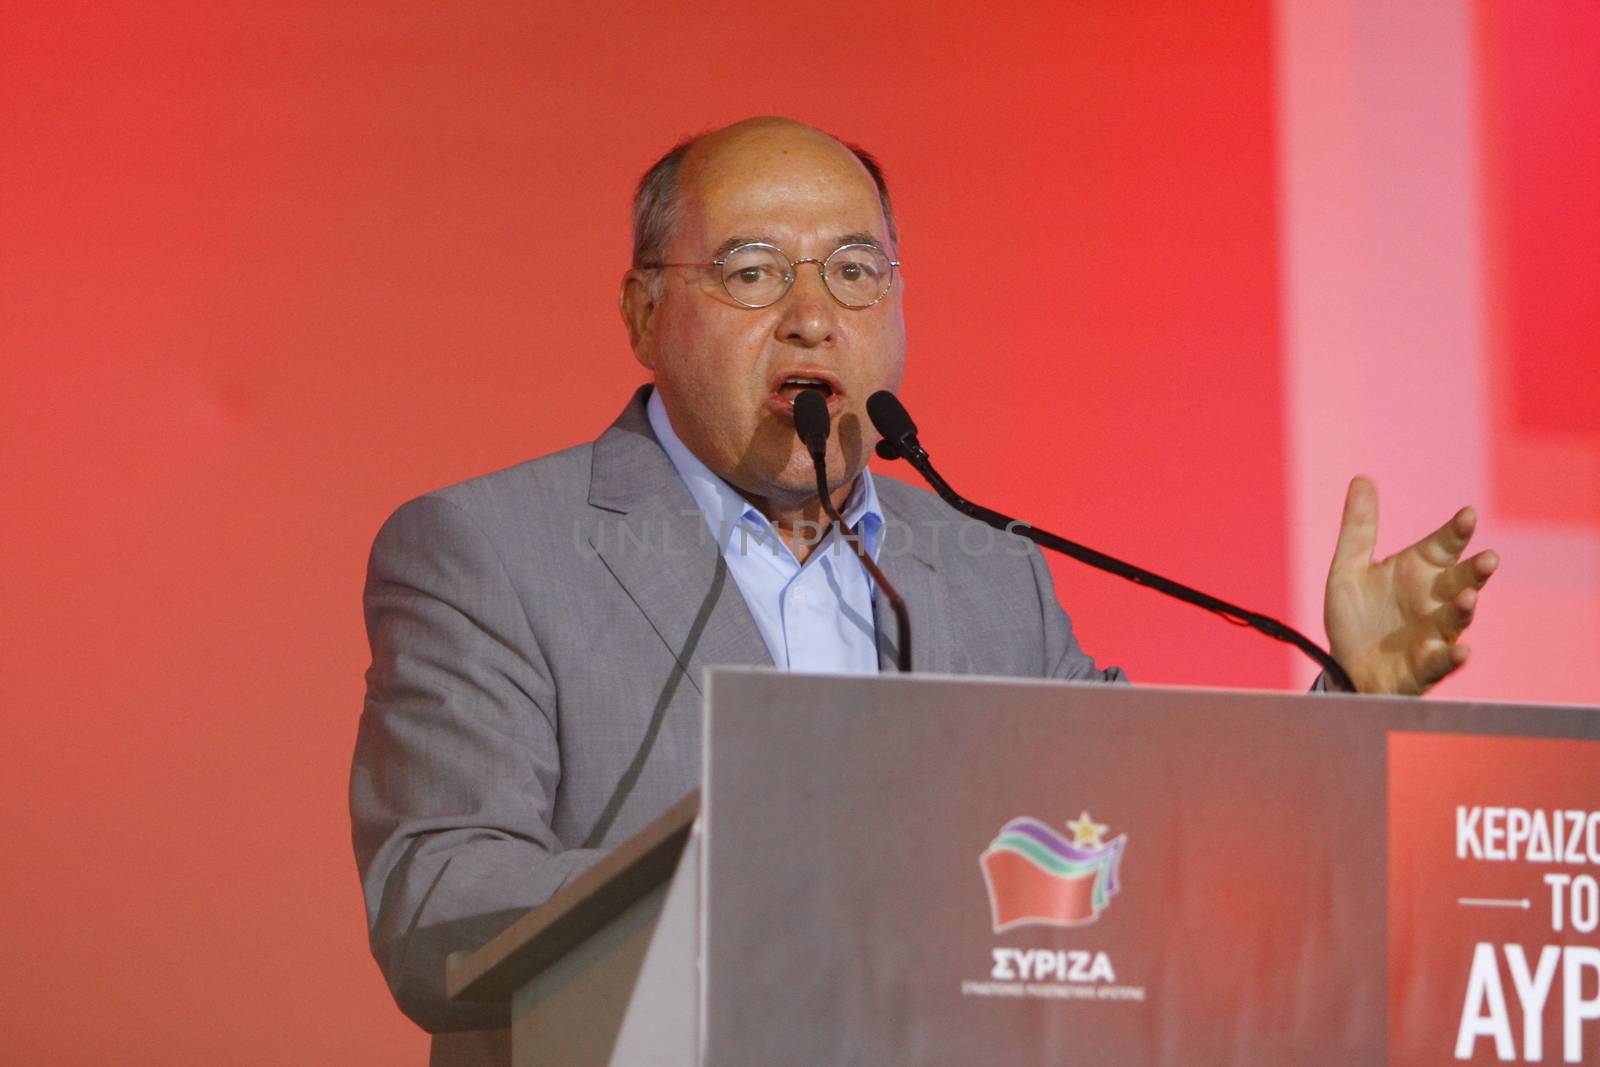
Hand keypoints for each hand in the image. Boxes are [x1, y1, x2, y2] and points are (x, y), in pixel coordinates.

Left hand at [1323, 476, 1498, 694]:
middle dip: (1476, 570)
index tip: (1467, 515)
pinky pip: (1442, 661)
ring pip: (1456, 619)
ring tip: (1467, 597)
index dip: (1456, 531)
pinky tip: (1461, 651)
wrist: (1344, 666)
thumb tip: (1362, 478)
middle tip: (1489, 557)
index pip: (1444, 545)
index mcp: (1419, 570)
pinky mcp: (1425, 666)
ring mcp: (1434, 633)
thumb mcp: (1349, 569)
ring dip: (1464, 608)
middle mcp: (1434, 599)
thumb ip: (1359, 528)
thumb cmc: (1356, 617)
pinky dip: (1452, 656)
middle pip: (1462, 580)